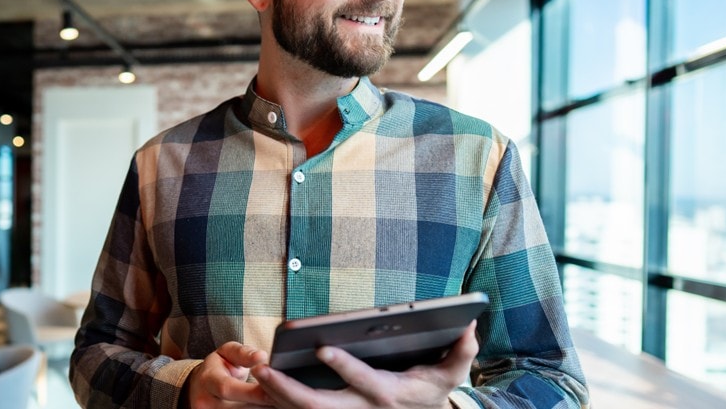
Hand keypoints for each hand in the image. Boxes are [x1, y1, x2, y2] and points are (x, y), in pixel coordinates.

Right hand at [183, 341, 273, 407]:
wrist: (200, 385)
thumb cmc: (218, 367)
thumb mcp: (228, 352)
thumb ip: (244, 353)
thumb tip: (261, 356)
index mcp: (208, 380)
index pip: (228, 389)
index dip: (252, 393)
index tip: (273, 392)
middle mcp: (205, 401)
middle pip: (238, 408)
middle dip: (262, 404)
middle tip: (282, 401)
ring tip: (278, 404)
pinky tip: (268, 407)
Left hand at [251, 321, 478, 408]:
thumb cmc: (433, 389)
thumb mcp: (452, 373)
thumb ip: (461, 351)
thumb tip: (470, 325)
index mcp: (388, 394)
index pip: (363, 382)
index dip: (344, 366)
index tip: (322, 348)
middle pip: (320, 406)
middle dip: (289, 390)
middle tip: (263, 369)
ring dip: (278, 396)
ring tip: (255, 372)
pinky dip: (280, 402)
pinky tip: (261, 385)